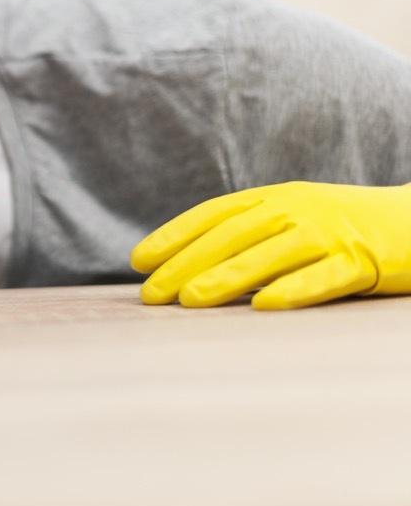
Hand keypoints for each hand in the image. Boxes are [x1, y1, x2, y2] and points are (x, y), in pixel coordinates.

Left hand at [132, 181, 410, 309]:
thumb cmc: (344, 228)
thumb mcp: (291, 220)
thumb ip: (249, 236)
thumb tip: (189, 268)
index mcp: (274, 198)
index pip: (212, 214)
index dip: (173, 235)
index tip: (139, 261)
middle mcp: (296, 209)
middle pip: (231, 236)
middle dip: (185, 264)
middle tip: (151, 294)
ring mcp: (330, 233)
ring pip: (269, 255)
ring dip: (226, 277)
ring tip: (190, 300)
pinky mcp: (365, 261)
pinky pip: (324, 277)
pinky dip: (294, 291)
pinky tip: (265, 307)